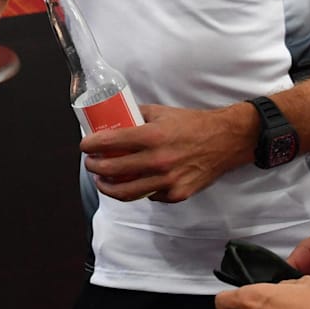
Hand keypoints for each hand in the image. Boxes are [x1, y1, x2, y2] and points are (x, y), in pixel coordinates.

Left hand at [79, 103, 246, 202]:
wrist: (225, 141)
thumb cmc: (194, 124)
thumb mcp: (163, 112)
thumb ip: (139, 116)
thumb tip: (117, 119)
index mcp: (152, 136)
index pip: (110, 142)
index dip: (90, 145)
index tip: (84, 146)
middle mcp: (157, 160)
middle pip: (112, 169)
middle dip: (94, 167)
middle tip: (90, 163)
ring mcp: (167, 180)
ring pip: (125, 192)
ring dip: (108, 187)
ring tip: (102, 180)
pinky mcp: (176, 194)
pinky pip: (148, 195)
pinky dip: (137, 190)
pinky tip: (133, 183)